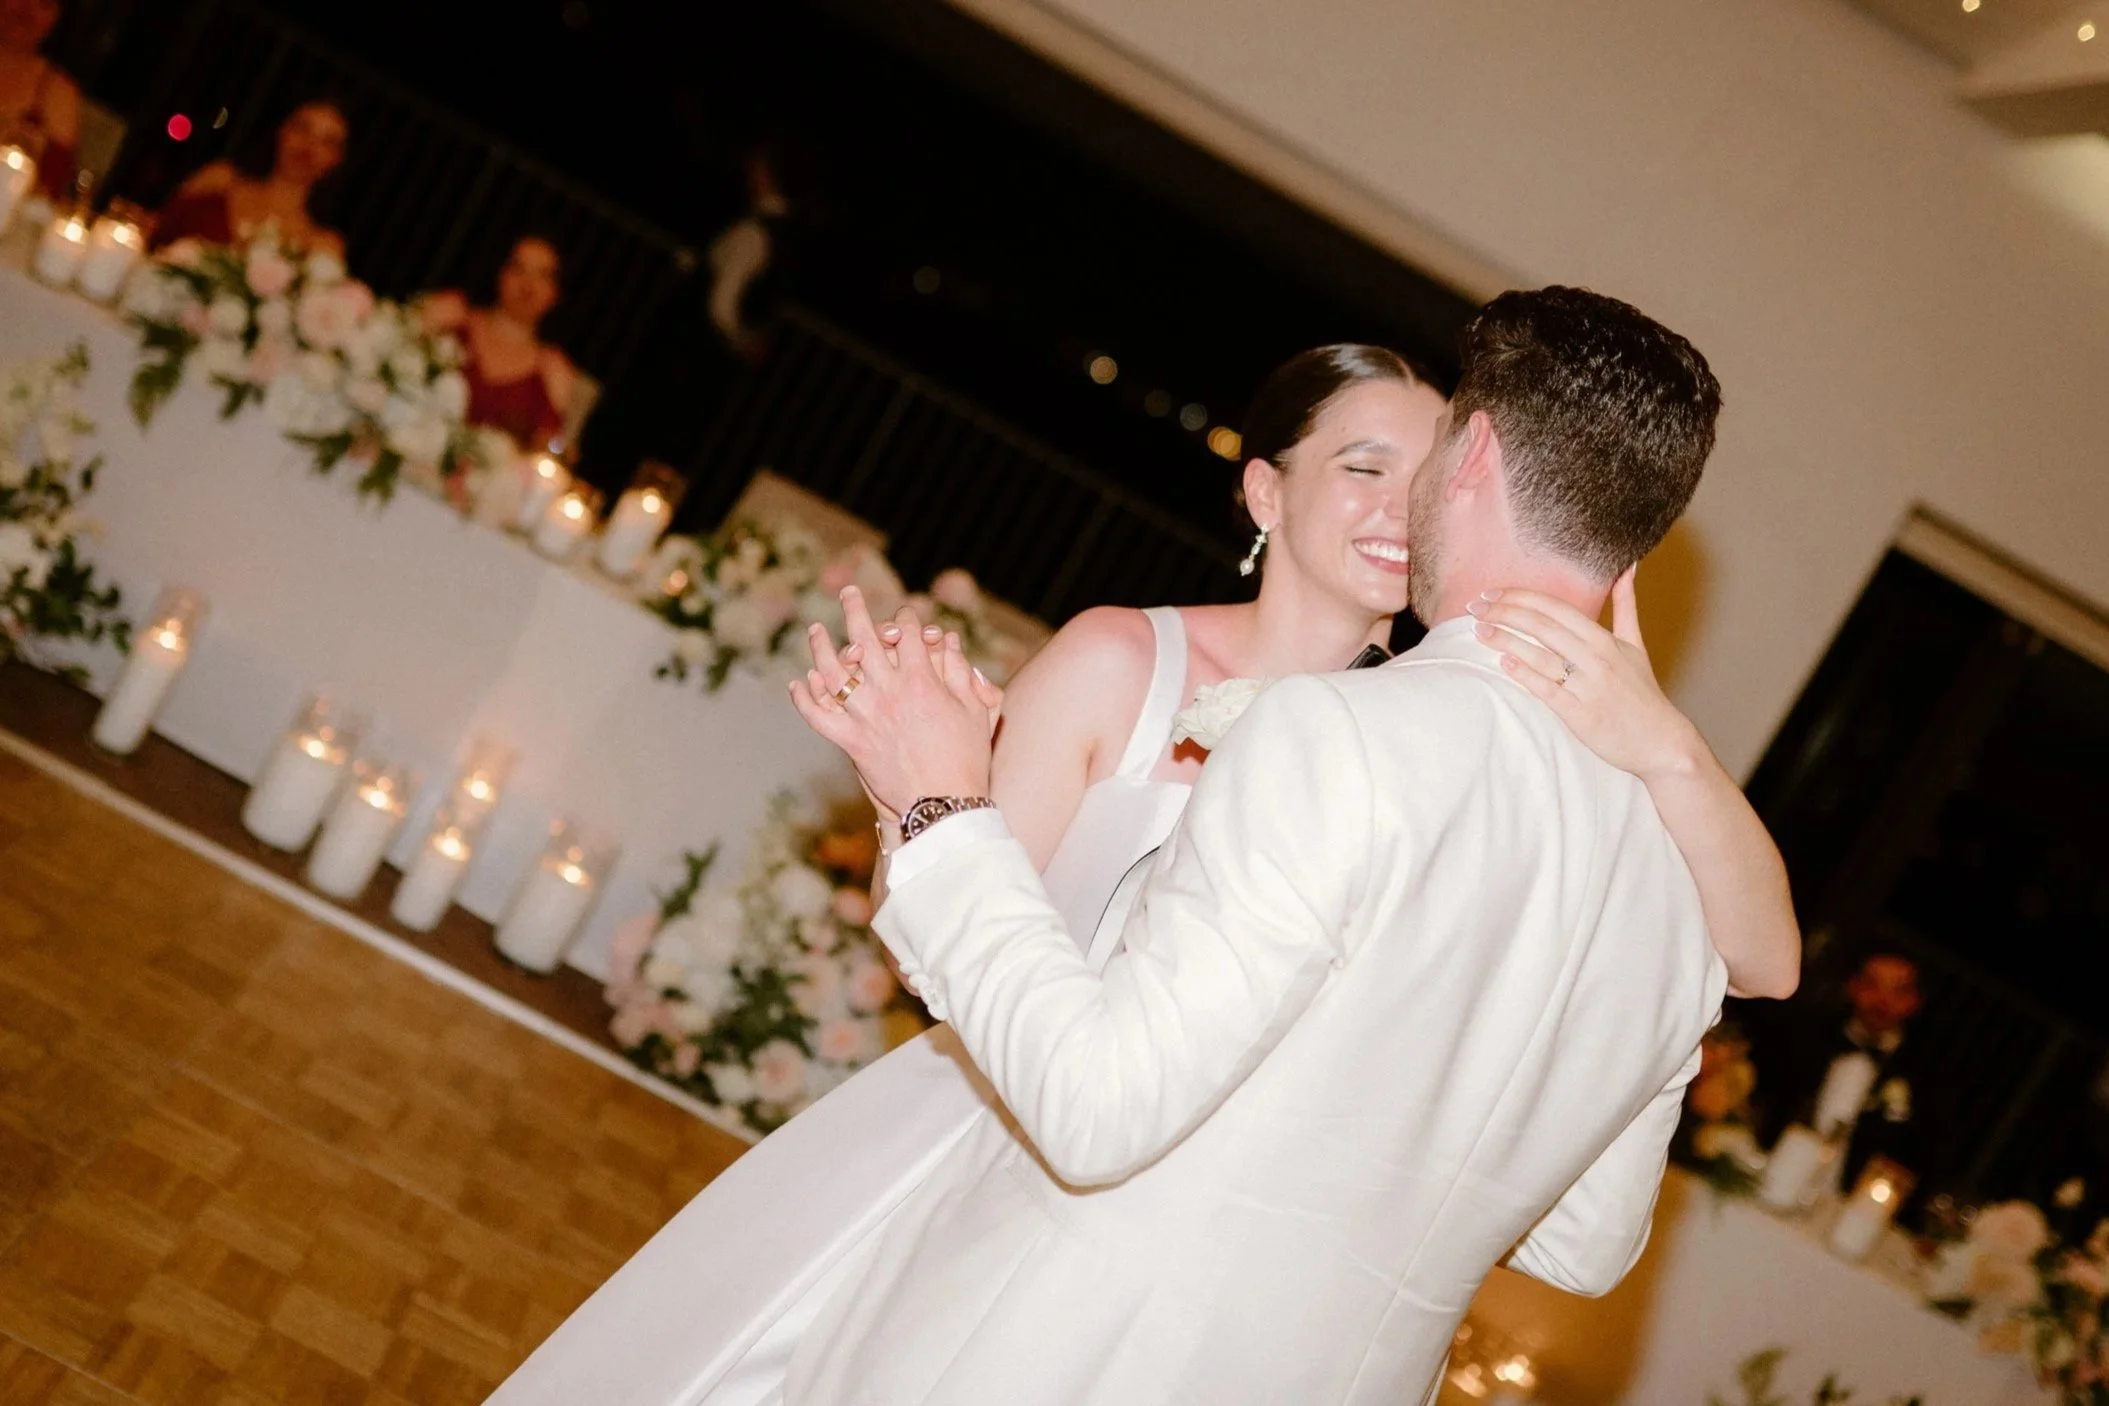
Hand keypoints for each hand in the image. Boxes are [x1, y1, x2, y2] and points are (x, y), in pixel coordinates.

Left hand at [789, 586, 1004, 816]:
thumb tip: (948, 643)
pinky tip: (799, 682)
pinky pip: (819, 717)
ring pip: (833, 672)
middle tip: (848, 593)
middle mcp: (888, 693)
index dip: (908, 619)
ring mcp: (865, 717)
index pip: (909, 634)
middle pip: (865, 639)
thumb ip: (960, 673)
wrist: (944, 806)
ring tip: (815, 629)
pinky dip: (806, 699)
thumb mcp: (975, 711)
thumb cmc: (967, 759)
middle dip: (855, 610)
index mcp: (922, 682)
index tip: (907, 617)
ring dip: (820, 647)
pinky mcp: (851, 742)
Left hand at [1467, 566, 1703, 780]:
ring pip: (1541, 656)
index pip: (1555, 608)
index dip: (1521, 597)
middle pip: (1543, 626)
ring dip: (1506, 641)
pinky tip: (1504, 663)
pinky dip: (1525, 675)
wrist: (1661, 742)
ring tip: (1479, 631)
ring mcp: (1588, 687)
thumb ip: (1626, 605)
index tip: (1492, 592)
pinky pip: (1547, 690)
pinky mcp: (1581, 714)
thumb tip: (1628, 567)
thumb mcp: (1636, 644)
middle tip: (1474, 607)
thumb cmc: (1642, 692)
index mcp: (1604, 640)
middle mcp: (1596, 659)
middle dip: (1505, 613)